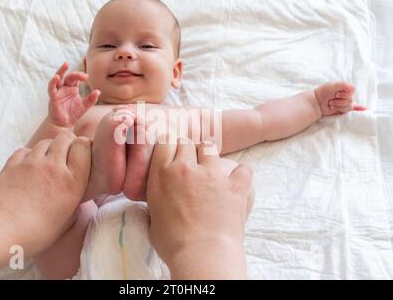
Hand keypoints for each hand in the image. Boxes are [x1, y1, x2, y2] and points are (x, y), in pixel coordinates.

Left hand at [0, 131, 91, 255]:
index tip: (83, 156)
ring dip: (50, 148)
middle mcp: (54, 168)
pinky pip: (26, 150)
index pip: (84, 145)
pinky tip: (30, 167)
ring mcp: (32, 163)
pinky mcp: (13, 164)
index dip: (85, 147)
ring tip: (48, 163)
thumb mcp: (68, 219)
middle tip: (67, 156)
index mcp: (72, 182)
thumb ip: (77, 199)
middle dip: (69, 143)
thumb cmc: (36, 232)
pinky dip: (30, 155)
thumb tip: (81, 189)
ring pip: (46, 141)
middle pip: (66, 137)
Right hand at [48, 62, 100, 126]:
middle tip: (83, 75)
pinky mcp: (53, 97)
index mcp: (73, 88)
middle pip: (68, 76)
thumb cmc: (73, 113)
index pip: (76, 78)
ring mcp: (58, 91)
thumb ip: (91, 99)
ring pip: (58, 78)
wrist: (64, 123)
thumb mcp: (85, 106)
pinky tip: (57, 77)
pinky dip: (53, 82)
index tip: (87, 76)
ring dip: (61, 71)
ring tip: (66, 65)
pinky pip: (51, 88)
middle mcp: (65, 87)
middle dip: (75, 74)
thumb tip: (98, 91)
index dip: (81, 76)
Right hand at [146, 139, 252, 278]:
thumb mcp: (153, 218)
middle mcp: (186, 168)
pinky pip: (243, 168)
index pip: (164, 141)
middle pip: (186, 141)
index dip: (168, 146)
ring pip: (209, 147)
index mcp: (162, 174)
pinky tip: (237, 181)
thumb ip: (157, 201)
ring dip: (209, 155)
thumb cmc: (173, 243)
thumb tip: (161, 200)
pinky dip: (241, 174)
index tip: (172, 153)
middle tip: (190, 163)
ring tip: (210, 169)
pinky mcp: (235, 185)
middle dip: (187, 149)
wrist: (202, 255)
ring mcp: (212, 174)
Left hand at [314, 82, 366, 115]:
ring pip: (349, 105)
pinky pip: (353, 110)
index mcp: (345, 88)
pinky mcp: (343, 110)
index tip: (336, 93)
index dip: (345, 92)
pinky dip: (359, 109)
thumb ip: (343, 85)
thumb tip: (352, 89)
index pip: (352, 90)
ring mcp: (345, 103)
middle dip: (340, 100)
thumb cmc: (323, 92)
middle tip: (331, 99)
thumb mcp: (332, 85)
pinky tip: (366, 110)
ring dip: (338, 105)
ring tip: (331, 104)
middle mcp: (346, 95)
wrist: (315, 102)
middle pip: (350, 98)